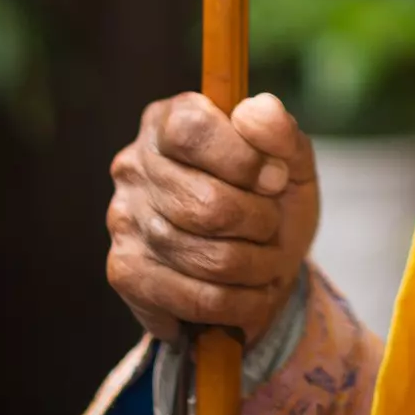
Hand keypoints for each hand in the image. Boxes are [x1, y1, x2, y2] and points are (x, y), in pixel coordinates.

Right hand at [106, 91, 318, 343]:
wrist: (262, 264)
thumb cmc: (270, 201)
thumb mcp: (291, 161)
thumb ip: (280, 132)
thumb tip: (253, 111)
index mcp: (168, 120)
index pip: (193, 131)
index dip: (243, 160)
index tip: (276, 178)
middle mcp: (134, 166)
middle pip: (207, 204)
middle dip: (261, 223)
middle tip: (272, 226)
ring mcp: (124, 220)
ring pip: (208, 258)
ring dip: (257, 267)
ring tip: (266, 261)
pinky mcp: (125, 272)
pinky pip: (197, 299)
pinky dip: (240, 304)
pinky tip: (247, 293)